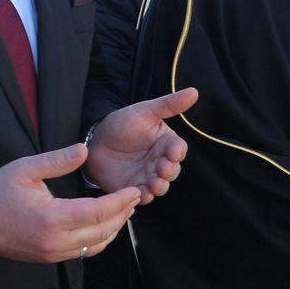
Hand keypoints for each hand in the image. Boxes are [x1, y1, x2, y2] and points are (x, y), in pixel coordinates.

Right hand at [0, 144, 140, 262]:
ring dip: (114, 229)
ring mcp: (52, 253)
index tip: (134, 190)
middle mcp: (55, 240)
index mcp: (52, 217)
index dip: (121, 201)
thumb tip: (85, 150)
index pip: (99, 212)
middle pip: (103, 231)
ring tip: (124, 211)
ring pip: (95, 246)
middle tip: (134, 198)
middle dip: (123, 214)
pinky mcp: (48, 259)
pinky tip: (104, 226)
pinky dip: (99, 240)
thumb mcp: (25, 169)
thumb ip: (57, 160)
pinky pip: (82, 253)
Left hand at [86, 87, 197, 203]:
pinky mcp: (133, 187)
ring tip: (154, 185)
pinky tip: (142, 194)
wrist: (95, 140)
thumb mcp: (145, 111)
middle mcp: (160, 161)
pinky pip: (142, 195)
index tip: (173, 153)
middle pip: (172, 171)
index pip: (178, 150)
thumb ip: (169, 104)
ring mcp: (147, 176)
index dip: (177, 153)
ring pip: (160, 185)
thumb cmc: (122, 123)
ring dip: (159, 186)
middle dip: (169, 172)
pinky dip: (144, 197)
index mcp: (166, 144)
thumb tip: (194, 91)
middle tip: (161, 170)